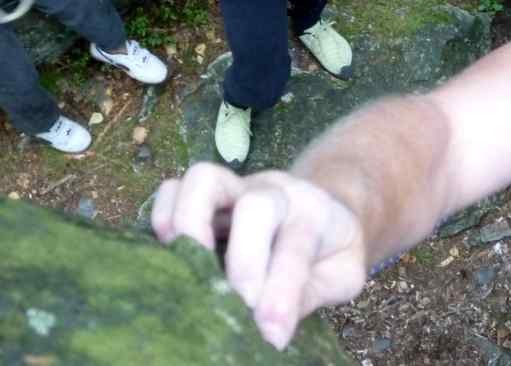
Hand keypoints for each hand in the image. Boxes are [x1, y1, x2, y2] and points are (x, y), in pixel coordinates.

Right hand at [152, 162, 367, 349]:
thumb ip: (312, 294)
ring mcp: (238, 187)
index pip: (298, 246)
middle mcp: (276, 192)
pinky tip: (166, 252)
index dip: (281, 293)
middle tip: (237, 306)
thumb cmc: (331, 248)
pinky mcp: (207, 194)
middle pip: (256, 205)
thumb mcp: (344, 273)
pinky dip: (162, 215)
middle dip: (243, 262)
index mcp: (316, 213)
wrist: (325, 206)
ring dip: (189, 223)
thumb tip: (270, 328)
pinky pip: (174, 188)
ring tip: (186, 269)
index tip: (272, 335)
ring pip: (205, 179)